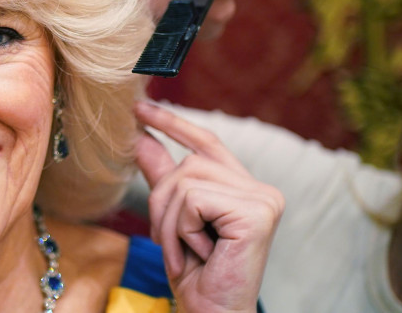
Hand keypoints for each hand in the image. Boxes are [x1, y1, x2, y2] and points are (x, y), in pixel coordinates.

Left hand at [133, 102, 282, 311]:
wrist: (211, 312)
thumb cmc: (196, 273)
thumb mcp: (172, 219)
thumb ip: (162, 178)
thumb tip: (141, 137)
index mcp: (245, 188)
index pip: (206, 143)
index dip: (172, 123)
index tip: (138, 108)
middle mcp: (261, 189)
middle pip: (187, 164)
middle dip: (162, 202)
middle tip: (167, 240)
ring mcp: (263, 199)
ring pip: (186, 181)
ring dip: (170, 222)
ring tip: (184, 251)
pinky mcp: (256, 212)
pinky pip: (194, 200)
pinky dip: (182, 229)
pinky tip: (201, 252)